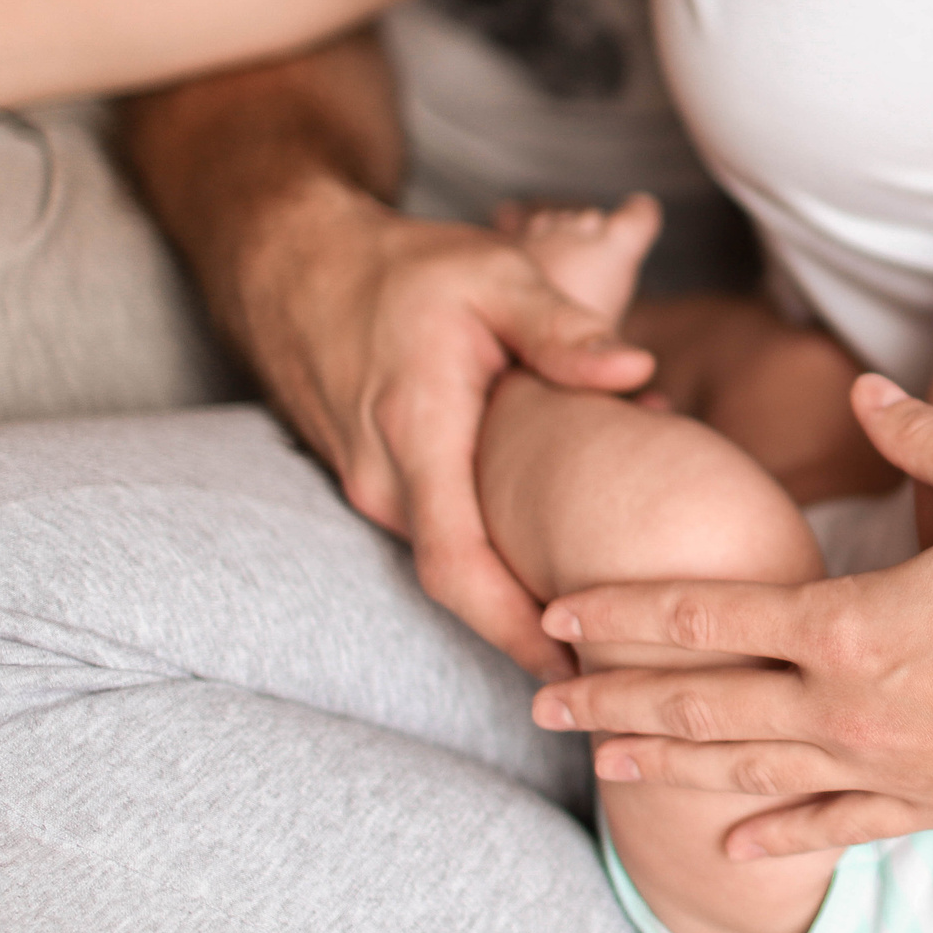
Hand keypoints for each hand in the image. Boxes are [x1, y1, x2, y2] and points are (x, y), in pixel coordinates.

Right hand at [239, 183, 654, 678]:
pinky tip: (564, 547)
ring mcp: (374, 488)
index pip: (460, 569)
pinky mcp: (379, 482)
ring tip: (613, 609)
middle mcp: (386, 480)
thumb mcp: (495, 276)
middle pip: (465, 585)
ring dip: (525, 581)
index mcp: (418, 438)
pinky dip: (501, 548)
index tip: (578, 671)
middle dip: (537, 629)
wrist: (294, 262)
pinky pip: (443, 533)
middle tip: (621, 665)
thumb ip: (564, 330)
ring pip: (457, 560)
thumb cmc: (405, 267)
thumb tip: (637, 374)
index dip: (516, 631)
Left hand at [532, 376, 932, 857]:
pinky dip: (773, 831)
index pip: (708, 612)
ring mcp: (882, 763)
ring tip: (598, 761)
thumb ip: (923, 433)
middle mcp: (846, 702)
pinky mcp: (925, 804)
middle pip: (701, 702)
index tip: (559, 605)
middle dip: (610, 698)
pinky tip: (726, 836)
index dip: (625, 609)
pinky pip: (831, 825)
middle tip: (535, 698)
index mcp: (850, 620)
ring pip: (746, 768)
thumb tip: (861, 392)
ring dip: (664, 765)